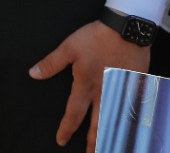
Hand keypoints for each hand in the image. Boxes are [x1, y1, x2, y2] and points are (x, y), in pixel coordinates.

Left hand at [30, 19, 149, 151]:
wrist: (126, 29)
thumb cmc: (96, 37)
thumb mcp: (68, 48)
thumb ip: (51, 64)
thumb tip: (33, 74)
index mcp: (86, 85)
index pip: (74, 113)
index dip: (66, 128)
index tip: (60, 140)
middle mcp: (104, 93)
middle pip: (98, 125)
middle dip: (94, 143)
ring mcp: (121, 91)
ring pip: (117, 121)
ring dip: (112, 137)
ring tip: (109, 148)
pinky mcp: (136, 86)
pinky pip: (134, 112)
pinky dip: (131, 124)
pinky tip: (130, 131)